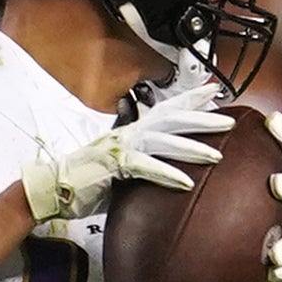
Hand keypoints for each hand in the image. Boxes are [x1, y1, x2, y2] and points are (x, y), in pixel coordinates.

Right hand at [20, 92, 230, 221]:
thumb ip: (144, 163)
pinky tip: (186, 182)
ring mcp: (121, 147)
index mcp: (132, 131)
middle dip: (202, 118)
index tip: (214, 92)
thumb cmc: (87, 181)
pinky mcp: (113, 165)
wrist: (53, 189)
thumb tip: (169, 171)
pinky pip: (144, 167)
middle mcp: (129, 133)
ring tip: (216, 154)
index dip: (190, 100)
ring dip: (191, 147)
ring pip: (163, 140)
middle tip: (229, 119)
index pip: (166, 110)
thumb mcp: (123, 169)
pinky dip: (166, 173)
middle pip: (171, 119)